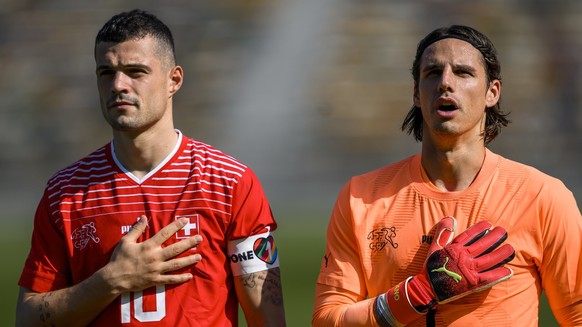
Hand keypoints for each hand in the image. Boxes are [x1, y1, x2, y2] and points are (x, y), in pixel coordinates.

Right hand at [101, 215, 202, 293]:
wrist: (114, 279)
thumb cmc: (119, 259)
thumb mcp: (125, 241)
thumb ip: (137, 229)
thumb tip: (144, 217)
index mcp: (148, 246)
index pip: (165, 233)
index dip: (176, 226)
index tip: (185, 220)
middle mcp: (155, 257)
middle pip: (176, 249)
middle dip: (189, 243)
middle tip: (200, 238)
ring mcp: (156, 270)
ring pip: (176, 264)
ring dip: (189, 260)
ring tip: (199, 256)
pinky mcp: (155, 280)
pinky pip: (170, 279)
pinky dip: (181, 278)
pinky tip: (190, 276)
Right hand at [374, 217, 514, 325]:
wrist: (428, 288)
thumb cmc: (431, 267)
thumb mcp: (434, 248)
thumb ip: (442, 233)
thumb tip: (450, 219)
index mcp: (454, 249)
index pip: (470, 236)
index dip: (480, 229)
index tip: (489, 224)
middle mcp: (463, 258)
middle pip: (483, 246)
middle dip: (494, 238)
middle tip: (504, 232)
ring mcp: (469, 271)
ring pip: (489, 260)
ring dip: (501, 254)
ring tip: (510, 248)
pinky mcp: (473, 283)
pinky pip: (489, 278)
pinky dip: (499, 274)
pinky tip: (509, 270)